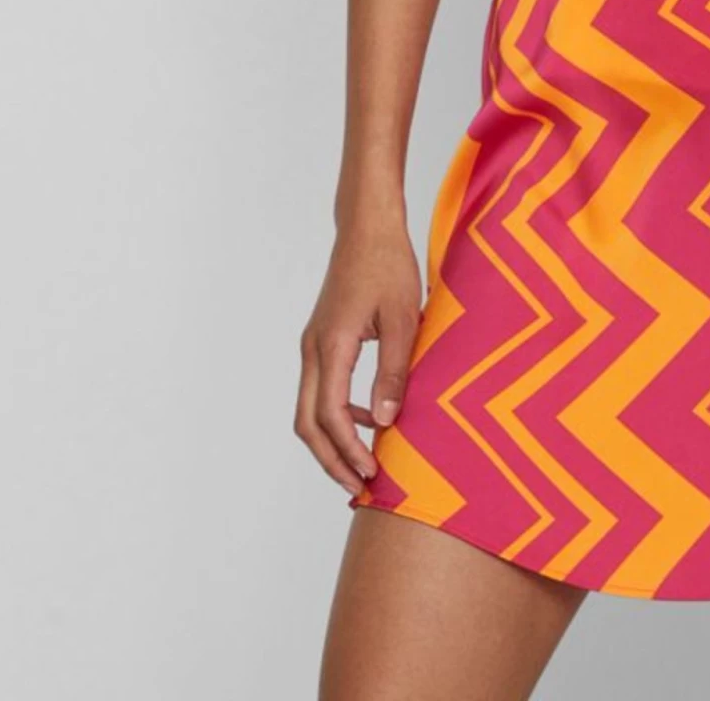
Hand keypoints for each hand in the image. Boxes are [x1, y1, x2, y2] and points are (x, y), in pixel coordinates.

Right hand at [295, 217, 423, 495]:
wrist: (368, 225)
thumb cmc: (388, 264)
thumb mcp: (401, 318)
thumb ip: (393, 370)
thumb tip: (388, 422)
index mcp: (331, 345)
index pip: (330, 415)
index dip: (348, 450)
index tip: (372, 473)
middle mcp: (313, 348)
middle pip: (307, 421)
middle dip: (330, 458)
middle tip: (358, 485)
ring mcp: (313, 343)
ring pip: (310, 407)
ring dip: (332, 438)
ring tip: (364, 461)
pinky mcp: (322, 337)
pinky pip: (321, 387)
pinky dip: (339, 412)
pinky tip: (373, 416)